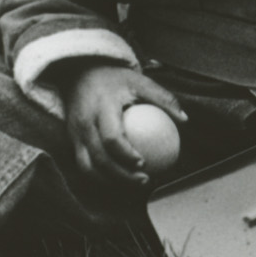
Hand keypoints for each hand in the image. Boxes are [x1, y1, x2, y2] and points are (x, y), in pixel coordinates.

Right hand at [57, 61, 189, 187]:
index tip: (143, 163)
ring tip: (133, 184)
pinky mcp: (70, 140)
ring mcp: (74, 134)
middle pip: (99, 158)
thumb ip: (163, 98)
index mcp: (101, 107)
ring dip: (110, 181)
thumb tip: (185, 120)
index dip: (126, 154)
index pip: (111, 137)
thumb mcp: (140, 81)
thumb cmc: (115, 79)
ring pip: (87, 167)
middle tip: (144, 180)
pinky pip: (83, 165)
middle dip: (121, 176)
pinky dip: (100, 177)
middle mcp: (84, 123)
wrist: (80, 72)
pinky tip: (120, 180)